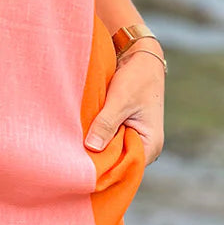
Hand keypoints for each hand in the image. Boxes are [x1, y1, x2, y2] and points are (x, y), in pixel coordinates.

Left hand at [84, 41, 164, 165]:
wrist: (140, 56)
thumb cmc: (137, 77)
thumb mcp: (120, 100)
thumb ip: (106, 123)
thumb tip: (92, 148)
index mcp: (151, 145)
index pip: (126, 168)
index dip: (105, 168)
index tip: (82, 167)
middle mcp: (144, 146)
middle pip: (117, 161)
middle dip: (98, 157)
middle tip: (73, 156)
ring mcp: (133, 137)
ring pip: (110, 150)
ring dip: (95, 146)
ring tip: (74, 145)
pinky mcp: (123, 128)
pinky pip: (107, 138)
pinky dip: (96, 136)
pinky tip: (80, 134)